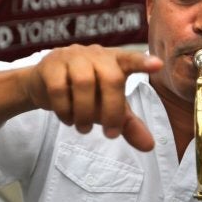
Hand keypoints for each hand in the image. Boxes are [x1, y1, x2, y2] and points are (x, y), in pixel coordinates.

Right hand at [24, 44, 162, 150]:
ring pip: (84, 82)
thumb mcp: (106, 107)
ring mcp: (72, 56)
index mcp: (114, 61)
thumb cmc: (83, 93)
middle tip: (110, 134)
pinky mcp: (51, 65)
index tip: (158, 65)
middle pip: (111, 77)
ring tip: (84, 128)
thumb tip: (149, 146)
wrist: (43, 85)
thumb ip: (127, 124)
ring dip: (85, 113)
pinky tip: (67, 119)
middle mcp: (95, 55)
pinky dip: (64, 110)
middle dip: (112, 110)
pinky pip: (59, 88)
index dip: (143, 62)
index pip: (131, 59)